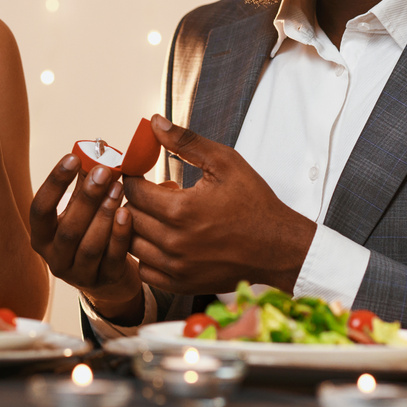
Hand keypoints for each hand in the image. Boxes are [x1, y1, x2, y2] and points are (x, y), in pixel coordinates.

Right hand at [29, 155, 143, 321]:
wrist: (107, 279)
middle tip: (103, 171)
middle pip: (68, 228)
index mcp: (42, 236)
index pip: (40, 208)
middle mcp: (55, 258)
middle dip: (86, 197)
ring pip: (89, 246)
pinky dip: (119, 235)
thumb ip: (83, 186)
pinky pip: (112, 258)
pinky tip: (127, 213)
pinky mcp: (104, 281)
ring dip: (104, 215)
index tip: (73, 158)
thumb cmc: (90, 234)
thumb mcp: (80, 211)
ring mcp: (79, 274)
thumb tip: (95, 151)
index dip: (55, 182)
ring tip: (118, 188)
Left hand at [122, 115, 316, 294]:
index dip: (134, 177)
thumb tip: (154, 122)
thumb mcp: (225, 162)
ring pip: (132, 244)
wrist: (278, 246)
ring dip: (139, 227)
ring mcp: (177, 267)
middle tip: (155, 193)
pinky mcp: (181, 285)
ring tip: (161, 216)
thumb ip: (186, 141)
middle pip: (128, 216)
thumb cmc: (254, 202)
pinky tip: (165, 240)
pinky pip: (145, 270)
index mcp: (181, 210)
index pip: (133, 190)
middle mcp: (174, 242)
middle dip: (136, 200)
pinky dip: (147, 254)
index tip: (143, 173)